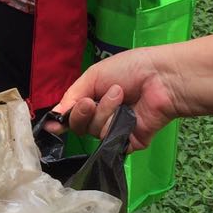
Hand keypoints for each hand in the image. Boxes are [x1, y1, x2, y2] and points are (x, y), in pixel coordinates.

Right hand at [54, 47, 183, 150]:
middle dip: (84, 112)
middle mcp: (102, 117)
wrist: (161, 78)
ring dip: (105, 111)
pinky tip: (127, 114)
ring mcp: (115, 131)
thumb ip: (71, 98)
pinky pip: (110, 142)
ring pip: (94, 132)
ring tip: (122, 96)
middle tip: (94, 99)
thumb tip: (51, 121)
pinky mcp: (128, 143)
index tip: (52, 125)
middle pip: (79, 126)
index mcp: (93, 99)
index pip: (71, 115)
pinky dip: (115, 127)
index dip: (61, 120)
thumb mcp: (94, 76)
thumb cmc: (130, 69)